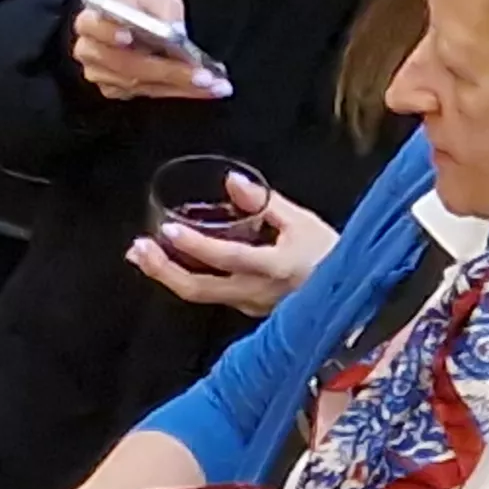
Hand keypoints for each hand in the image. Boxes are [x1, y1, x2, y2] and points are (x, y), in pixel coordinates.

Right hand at [73, 0, 229, 100]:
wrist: (132, 24)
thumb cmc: (140, 7)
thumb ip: (161, 9)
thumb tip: (173, 33)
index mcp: (91, 20)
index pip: (92, 26)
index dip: (108, 32)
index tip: (128, 37)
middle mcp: (89, 50)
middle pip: (125, 64)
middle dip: (167, 71)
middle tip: (202, 76)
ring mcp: (99, 74)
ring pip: (139, 84)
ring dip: (179, 86)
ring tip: (214, 85)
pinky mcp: (112, 90)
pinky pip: (147, 94)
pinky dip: (177, 92)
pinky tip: (202, 90)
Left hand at [127, 179, 338, 314]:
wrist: (351, 291)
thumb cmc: (328, 252)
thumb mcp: (302, 221)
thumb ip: (265, 202)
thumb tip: (231, 181)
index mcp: (274, 267)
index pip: (228, 258)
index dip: (196, 245)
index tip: (167, 230)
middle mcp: (255, 292)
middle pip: (198, 288)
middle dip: (162, 270)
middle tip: (137, 249)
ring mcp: (247, 304)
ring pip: (199, 294)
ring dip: (166, 274)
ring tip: (141, 254)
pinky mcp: (244, 307)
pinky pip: (208, 292)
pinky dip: (184, 275)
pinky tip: (167, 260)